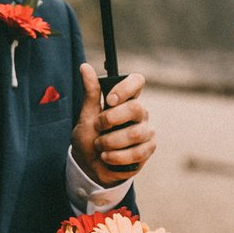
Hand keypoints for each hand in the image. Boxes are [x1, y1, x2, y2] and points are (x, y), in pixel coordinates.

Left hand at [72, 65, 154, 185]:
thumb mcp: (86, 115)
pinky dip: (117, 157)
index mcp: (125, 100)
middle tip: (98, 128)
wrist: (90, 166)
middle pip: (136, 107)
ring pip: (136, 133)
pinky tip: (107, 158)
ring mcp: (146, 130)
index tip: (108, 100)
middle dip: (112, 120)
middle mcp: (139, 112)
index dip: (125, 88)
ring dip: (111, 142)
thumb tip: (84, 66)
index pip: (137, 81)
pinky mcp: (148, 149)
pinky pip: (138, 152)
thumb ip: (90, 93)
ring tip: (100, 147)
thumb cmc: (89, 138)